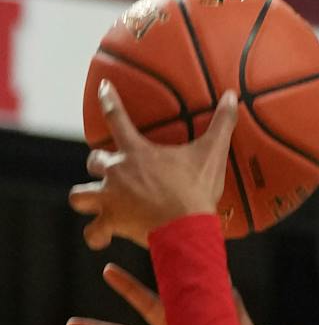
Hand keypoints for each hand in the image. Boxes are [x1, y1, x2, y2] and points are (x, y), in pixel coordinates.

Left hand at [69, 82, 238, 247]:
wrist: (187, 226)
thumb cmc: (197, 190)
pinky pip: (94, 231)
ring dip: (86, 198)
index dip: (109, 99)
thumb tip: (231, 95)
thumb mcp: (212, 154)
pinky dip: (97, 235)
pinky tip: (102, 236)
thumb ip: (221, 124)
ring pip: (80, 195)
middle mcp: (116, 171)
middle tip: (114, 173)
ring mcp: (110, 198)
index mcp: (136, 152)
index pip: (116, 117)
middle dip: (101, 165)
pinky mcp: (112, 222)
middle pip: (94, 161)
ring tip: (95, 203)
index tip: (103, 87)